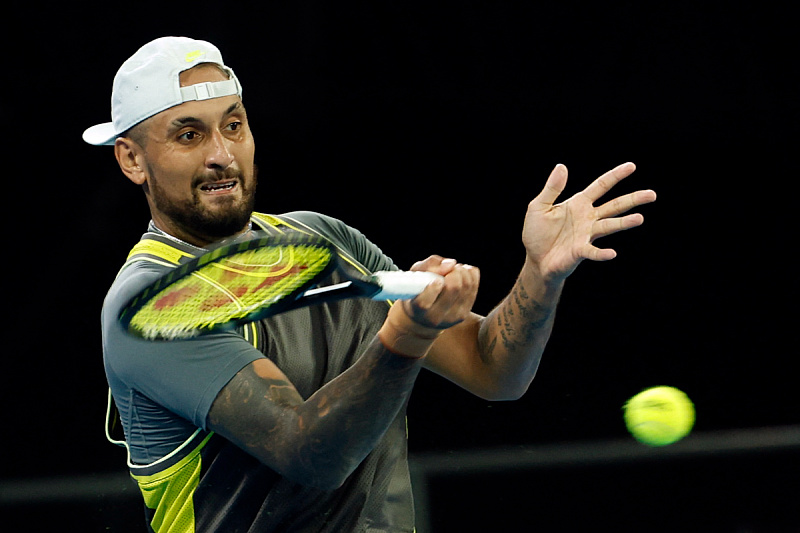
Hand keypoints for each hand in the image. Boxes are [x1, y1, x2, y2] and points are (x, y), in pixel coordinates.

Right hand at [404, 256, 479, 328]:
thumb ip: (428, 265)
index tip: (436, 279)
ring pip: (466, 286)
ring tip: (454, 269)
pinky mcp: (464, 314)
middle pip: (453, 288)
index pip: (423, 303)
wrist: (426, 313)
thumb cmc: (418, 289)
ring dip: (462, 271)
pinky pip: (474, 287)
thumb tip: (451, 264)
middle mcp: (434, 317)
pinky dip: (470, 274)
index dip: (432, 289)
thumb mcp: (415, 275)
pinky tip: (462, 273)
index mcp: (417, 310)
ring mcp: (451, 317)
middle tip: (449, 268)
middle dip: (453, 271)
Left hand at [523, 162, 655, 281]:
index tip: (632, 166)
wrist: (536, 259)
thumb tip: (561, 166)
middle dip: (633, 199)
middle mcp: (588, 218)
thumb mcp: (539, 206)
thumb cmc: (537, 233)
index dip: (615, 176)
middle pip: (615, 206)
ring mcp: (586, 235)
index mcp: (579, 204)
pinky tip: (612, 253)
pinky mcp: (580, 252)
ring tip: (640, 219)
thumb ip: (552, 188)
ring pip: (609, 226)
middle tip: (652, 194)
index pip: (601, 186)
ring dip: (624, 223)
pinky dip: (602, 253)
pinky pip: (593, 252)